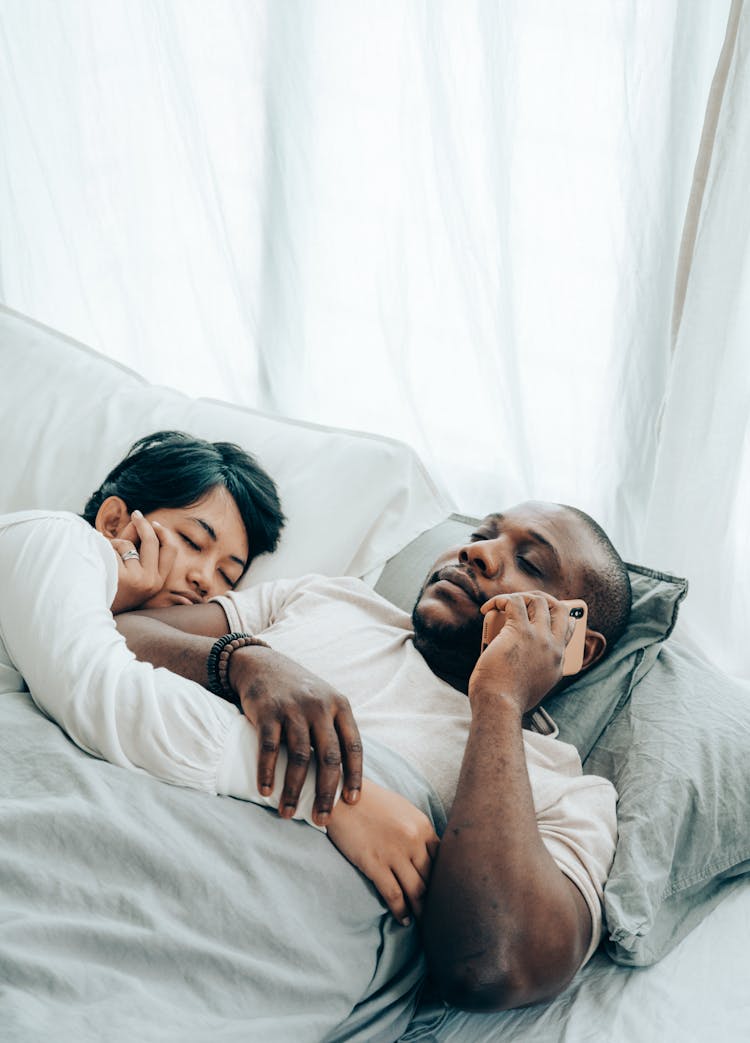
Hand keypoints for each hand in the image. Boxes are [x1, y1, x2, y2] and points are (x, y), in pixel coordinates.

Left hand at [110, 511, 176, 613]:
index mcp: (157, 582)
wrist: (91, 609)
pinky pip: (117, 549)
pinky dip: (107, 549)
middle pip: (154, 542)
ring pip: (130, 544)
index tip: (153, 523)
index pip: (171, 551)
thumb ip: (134, 544)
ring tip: (106, 554)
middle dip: (144, 525)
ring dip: (116, 542)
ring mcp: (139, 580)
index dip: (163, 533)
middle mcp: (153, 582)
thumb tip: (138, 520)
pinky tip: (100, 561)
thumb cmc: (109, 585)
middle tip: (136, 514)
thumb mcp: (129, 567)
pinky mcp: (125, 577)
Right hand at [228, 647, 362, 824]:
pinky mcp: (267, 712)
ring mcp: (293, 708)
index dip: (354, 777)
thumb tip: (347, 776)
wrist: (262, 665)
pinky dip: (267, 772)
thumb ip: (336, 731)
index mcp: (339, 706)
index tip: (351, 802)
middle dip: (325, 793)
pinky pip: (269, 748)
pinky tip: (265, 791)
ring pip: (300, 757)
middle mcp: (319, 707)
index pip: (353, 747)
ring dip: (293, 789)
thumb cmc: (299, 692)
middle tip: (321, 819)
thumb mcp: (325, 702)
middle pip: (329, 758)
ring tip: (287, 812)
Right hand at [326, 778, 439, 924]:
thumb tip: (429, 855)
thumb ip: (418, 832)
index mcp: (422, 826)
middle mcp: (413, 840)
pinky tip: (405, 920)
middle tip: (442, 915)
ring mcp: (394, 853)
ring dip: (422, 910)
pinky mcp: (374, 863)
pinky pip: (394, 894)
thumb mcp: (403, 811)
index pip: (443, 860)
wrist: (341, 798)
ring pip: (417, 890)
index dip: (445, 880)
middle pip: (432, 878)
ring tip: (426, 923)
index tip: (446, 894)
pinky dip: (401, 911)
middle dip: (437, 899)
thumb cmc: (372, 802)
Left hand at [469, 592, 575, 714]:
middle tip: (523, 601)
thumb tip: (519, 662)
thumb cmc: (508, 701)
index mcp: (557, 661)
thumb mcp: (533, 688)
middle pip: (559, 608)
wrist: (500, 706)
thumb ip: (534, 671)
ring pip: (537, 600)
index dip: (556, 616)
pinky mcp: (520, 630)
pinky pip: (513, 602)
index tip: (541, 613)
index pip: (568, 628)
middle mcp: (553, 646)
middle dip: (542, 599)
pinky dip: (499, 600)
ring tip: (502, 605)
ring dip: (519, 598)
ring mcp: (539, 637)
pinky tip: (487, 608)